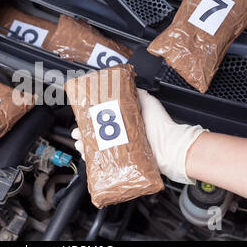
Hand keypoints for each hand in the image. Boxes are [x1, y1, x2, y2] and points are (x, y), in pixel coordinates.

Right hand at [71, 89, 207, 183]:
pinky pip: (103, 161)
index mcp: (125, 122)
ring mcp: (121, 150)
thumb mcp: (147, 101)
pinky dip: (92, 159)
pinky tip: (86, 155)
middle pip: (96, 135)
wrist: (169, 145)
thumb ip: (136, 93)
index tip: (82, 117)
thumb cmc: (161, 124)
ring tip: (79, 143)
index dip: (90, 119)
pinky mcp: (122, 162)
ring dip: (85, 145)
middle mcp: (121, 136)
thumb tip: (126, 84)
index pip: (102, 120)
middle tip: (77, 133)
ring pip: (96, 148)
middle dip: (83, 133)